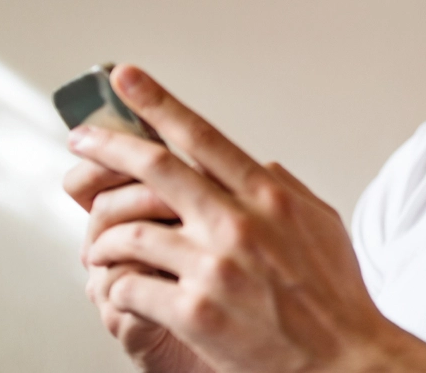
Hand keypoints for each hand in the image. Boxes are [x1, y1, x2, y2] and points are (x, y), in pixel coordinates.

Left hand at [67, 64, 425, 372]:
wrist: (343, 357)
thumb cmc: (334, 292)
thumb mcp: (322, 219)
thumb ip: (284, 185)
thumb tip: (257, 164)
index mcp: (267, 194)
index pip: (201, 135)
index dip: (159, 102)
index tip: (128, 80)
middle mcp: (238, 221)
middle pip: (156, 168)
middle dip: (110, 144)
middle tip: (83, 137)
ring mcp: (214, 266)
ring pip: (132, 232)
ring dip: (106, 236)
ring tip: (98, 241)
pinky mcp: (195, 312)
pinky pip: (131, 286)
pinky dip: (117, 284)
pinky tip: (121, 285)